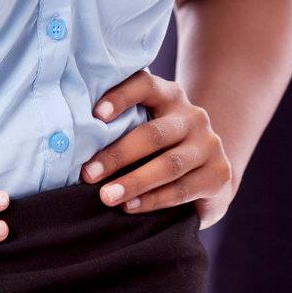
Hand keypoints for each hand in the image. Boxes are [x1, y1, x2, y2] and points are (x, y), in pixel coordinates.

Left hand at [80, 70, 236, 230]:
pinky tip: (130, 207)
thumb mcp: (147, 129)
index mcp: (170, 96)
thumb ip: (122, 128)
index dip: (121, 96)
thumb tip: (72, 145)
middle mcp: (193, 116)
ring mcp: (209, 145)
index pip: (145, 85)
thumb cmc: (160, 150)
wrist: (210, 174)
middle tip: (87, 174)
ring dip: (134, 182)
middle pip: (154, 133)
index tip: (96, 114)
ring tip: (106, 197)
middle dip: (117, 155)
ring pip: (169, 164)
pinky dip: (153, 200)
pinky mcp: (219, 174)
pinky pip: (182, 189)